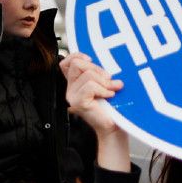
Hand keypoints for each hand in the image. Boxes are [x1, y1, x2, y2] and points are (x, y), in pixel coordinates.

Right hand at [61, 52, 124, 176]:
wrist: (114, 127)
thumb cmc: (111, 107)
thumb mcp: (104, 83)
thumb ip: (99, 72)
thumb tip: (104, 60)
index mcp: (75, 82)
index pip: (67, 61)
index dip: (78, 56)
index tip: (91, 60)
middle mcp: (70, 89)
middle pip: (77, 64)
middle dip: (97, 69)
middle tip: (109, 80)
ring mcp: (72, 96)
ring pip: (87, 75)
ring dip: (104, 82)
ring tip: (112, 90)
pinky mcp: (78, 103)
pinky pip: (91, 86)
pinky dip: (103, 89)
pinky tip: (109, 96)